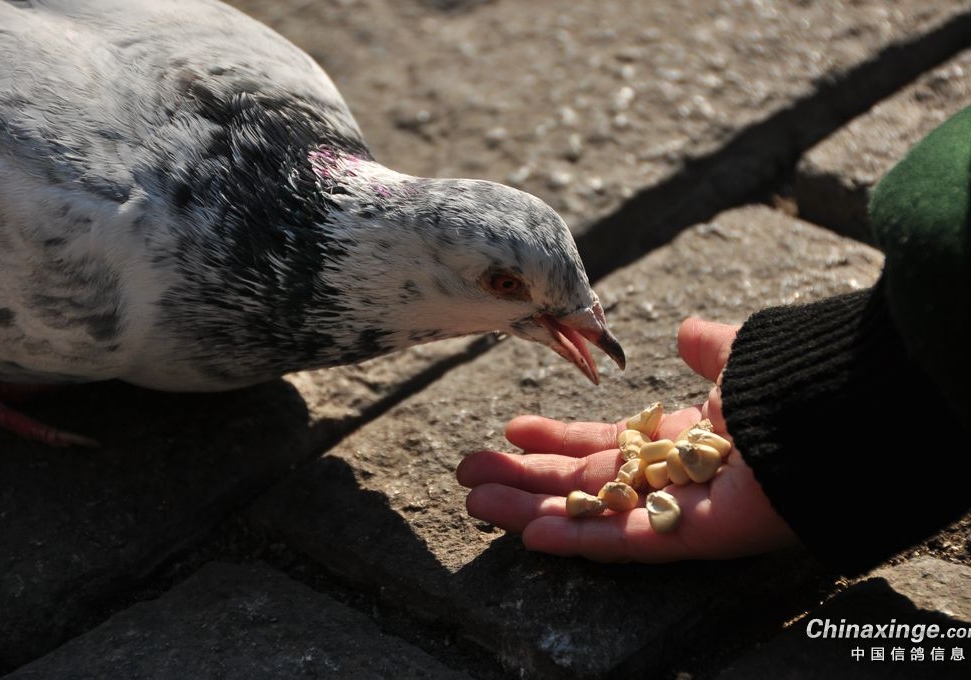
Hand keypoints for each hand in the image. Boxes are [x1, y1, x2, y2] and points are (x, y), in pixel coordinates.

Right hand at [456, 317, 798, 562]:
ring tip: (475, 501)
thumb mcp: (738, 357)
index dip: (555, 438)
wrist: (848, 414)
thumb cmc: (793, 383)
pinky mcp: (697, 535)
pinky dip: (581, 540)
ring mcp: (683, 510)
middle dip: (525, 478)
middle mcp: (674, 477)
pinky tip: (531, 535)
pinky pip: (629, 542)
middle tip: (468, 475)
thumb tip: (684, 332)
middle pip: (583, 480)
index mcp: (680, 438)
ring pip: (593, 513)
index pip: (604, 442)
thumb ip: (710, 350)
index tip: (510, 428)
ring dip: (533, 510)